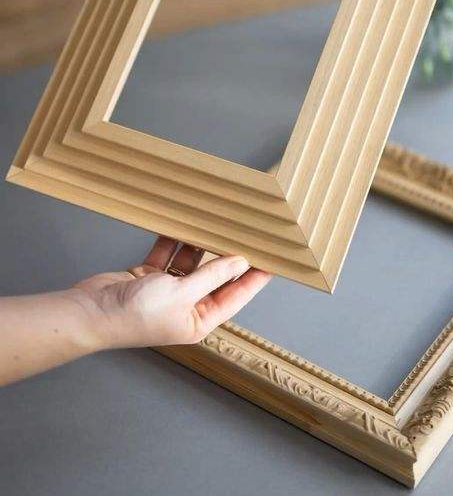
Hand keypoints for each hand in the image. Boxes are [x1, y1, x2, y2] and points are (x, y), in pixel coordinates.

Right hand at [73, 237, 270, 349]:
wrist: (92, 312)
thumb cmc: (135, 315)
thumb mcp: (181, 293)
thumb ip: (211, 275)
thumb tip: (239, 262)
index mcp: (198, 320)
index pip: (234, 296)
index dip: (253, 278)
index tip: (271, 260)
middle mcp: (185, 307)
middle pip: (213, 277)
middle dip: (226, 255)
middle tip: (245, 232)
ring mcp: (166, 291)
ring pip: (190, 262)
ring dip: (198, 243)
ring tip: (215, 221)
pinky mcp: (148, 276)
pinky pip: (167, 254)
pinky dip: (173, 240)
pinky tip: (181, 222)